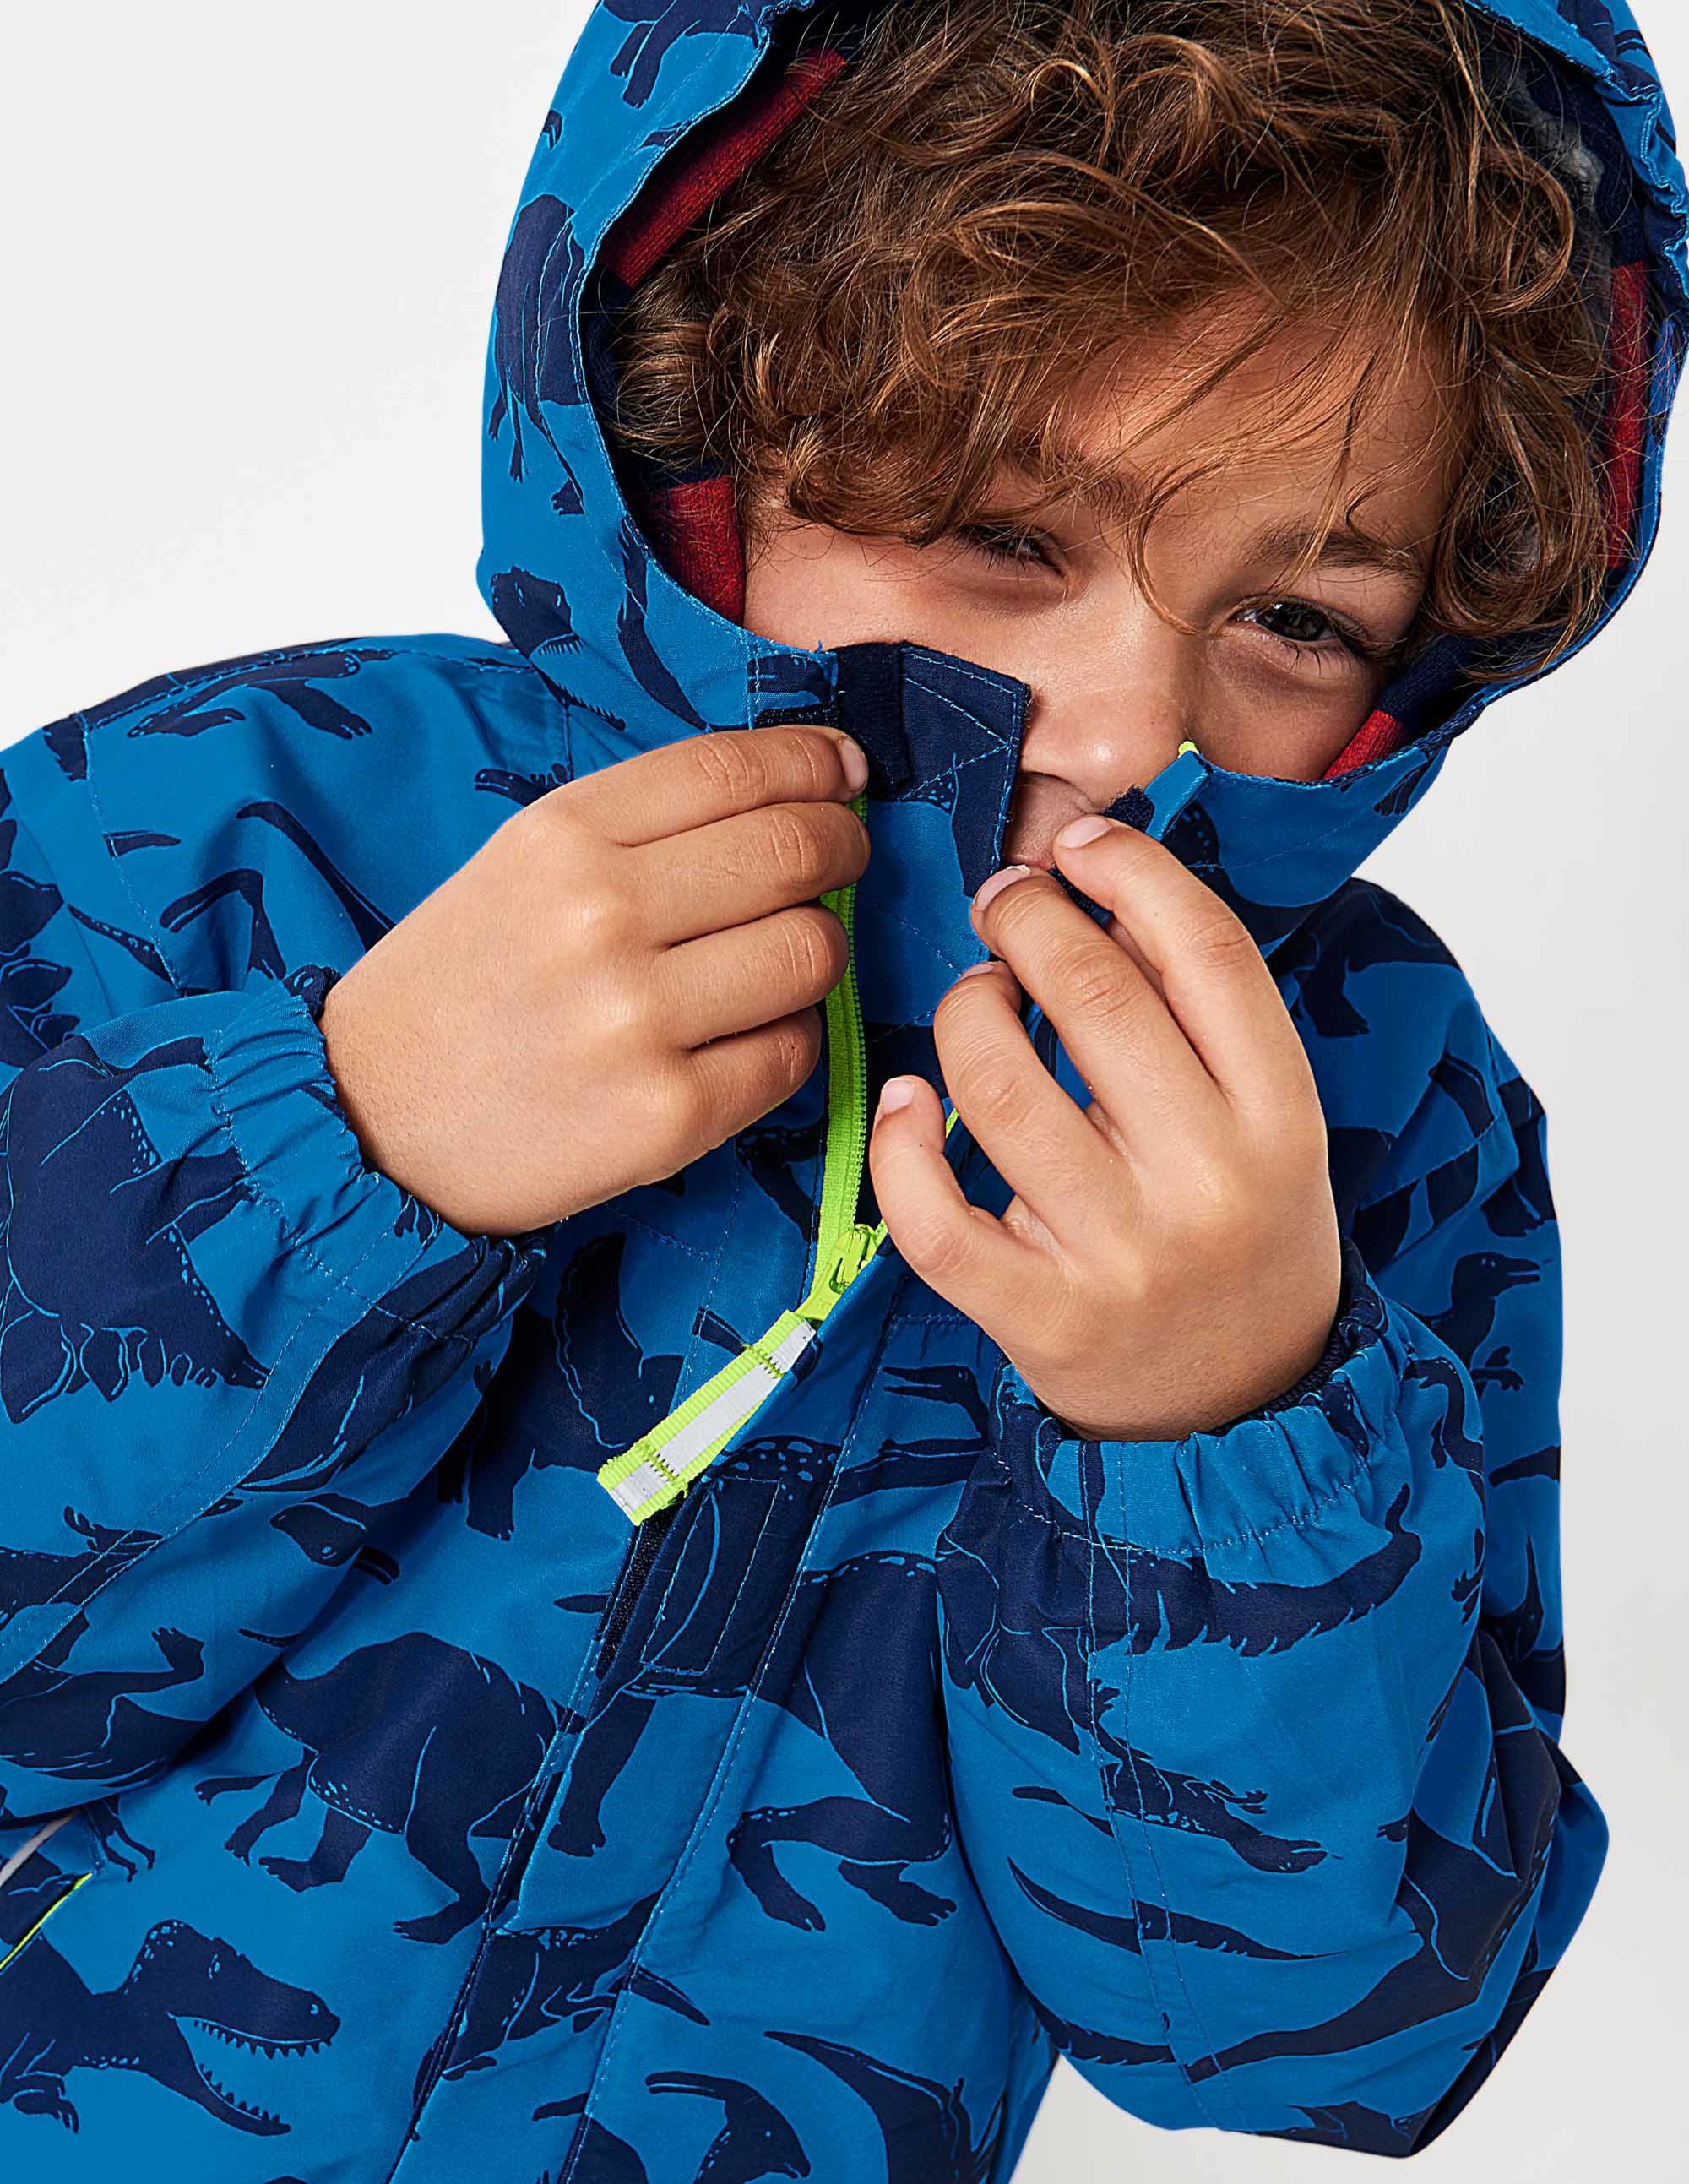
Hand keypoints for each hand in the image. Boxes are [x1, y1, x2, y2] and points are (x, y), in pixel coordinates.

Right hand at [320, 724, 869, 1235]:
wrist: (369, 1127)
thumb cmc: (457, 990)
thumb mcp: (517, 867)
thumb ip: (641, 826)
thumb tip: (799, 784)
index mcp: (562, 837)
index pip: (733, 768)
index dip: (815, 762)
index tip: (844, 772)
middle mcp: (602, 916)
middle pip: (795, 850)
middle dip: (844, 845)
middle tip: (844, 858)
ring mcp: (638, 1021)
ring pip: (812, 952)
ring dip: (819, 950)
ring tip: (782, 959)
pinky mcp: (668, 1117)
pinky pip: (793, 1053)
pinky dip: (793, 1038)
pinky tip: (749, 1036)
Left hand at [867, 815, 1342, 1441]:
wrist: (1239, 1405)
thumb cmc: (1239, 1229)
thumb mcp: (1266, 1121)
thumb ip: (1203, 1015)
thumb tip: (1096, 884)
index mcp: (1282, 1115)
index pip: (1205, 950)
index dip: (1129, 870)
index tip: (1077, 844)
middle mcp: (1210, 1182)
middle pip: (1093, 995)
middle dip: (1026, 921)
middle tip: (1002, 906)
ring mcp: (1120, 1257)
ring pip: (997, 1087)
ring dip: (965, 1012)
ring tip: (976, 1000)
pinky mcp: (1039, 1318)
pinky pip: (936, 1217)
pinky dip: (902, 1143)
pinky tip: (908, 1100)